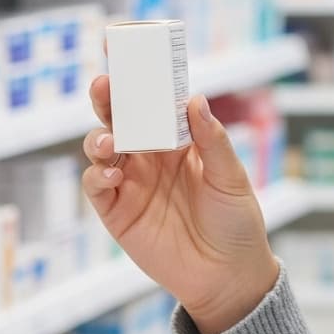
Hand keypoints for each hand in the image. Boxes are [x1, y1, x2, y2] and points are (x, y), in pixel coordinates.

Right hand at [82, 75, 279, 333]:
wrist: (228, 275)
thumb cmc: (236, 221)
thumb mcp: (231, 177)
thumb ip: (211, 140)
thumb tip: (194, 99)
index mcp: (181, 142)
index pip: (156, 105)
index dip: (143, 83)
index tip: (131, 58)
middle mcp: (152, 157)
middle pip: (122, 120)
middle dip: (109, 101)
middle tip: (104, 85)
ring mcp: (133, 183)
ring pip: (103, 149)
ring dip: (100, 138)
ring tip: (111, 141)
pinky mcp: (118, 213)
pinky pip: (97, 187)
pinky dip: (98, 175)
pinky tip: (111, 173)